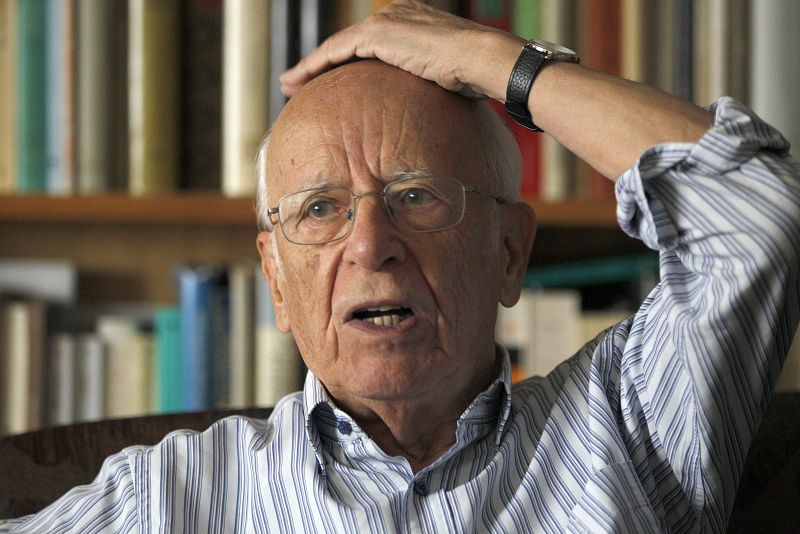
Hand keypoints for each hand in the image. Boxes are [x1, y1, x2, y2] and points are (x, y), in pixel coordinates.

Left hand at [280, 0, 525, 100]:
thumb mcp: (445, 79)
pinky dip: (314, 66)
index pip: (367, 45)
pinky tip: (298, 82)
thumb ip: (427, 85)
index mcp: (411, 22)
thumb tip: (424, 116)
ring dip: (309, 67)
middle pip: (346, 44)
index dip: (344, 63)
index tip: (329, 83)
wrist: (481, 60)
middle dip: (320, 64)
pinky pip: (335, 51)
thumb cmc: (473, 76)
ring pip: (335, 46)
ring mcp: (385, 21)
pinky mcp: (377, 33)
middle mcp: (395, 15)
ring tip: (289, 85)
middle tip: (297, 83)